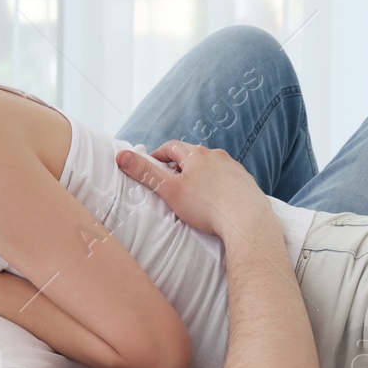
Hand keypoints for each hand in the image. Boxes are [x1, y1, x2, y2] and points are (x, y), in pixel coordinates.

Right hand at [115, 140, 269, 237]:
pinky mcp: (246, 183)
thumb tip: (121, 156)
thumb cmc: (206, 205)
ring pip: (212, 167)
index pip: (171, 147)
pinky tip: (216, 201)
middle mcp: (217, 156)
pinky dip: (218, 186)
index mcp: (197, 154)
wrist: (247, 220)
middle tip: (169, 181)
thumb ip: (145, 173)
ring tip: (193, 192)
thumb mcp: (169, 190)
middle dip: (179, 166)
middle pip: (192, 156)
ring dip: (200, 175)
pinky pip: (227, 180)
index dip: (158, 156)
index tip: (151, 166)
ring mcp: (234, 169)